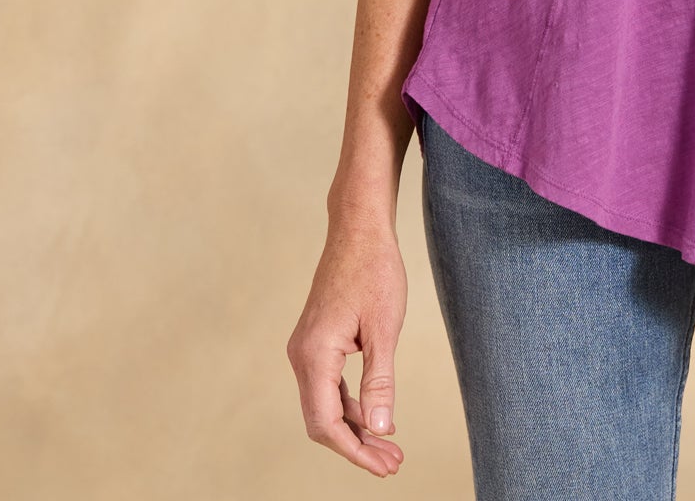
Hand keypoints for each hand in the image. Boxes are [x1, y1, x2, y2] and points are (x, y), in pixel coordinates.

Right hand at [287, 215, 409, 476]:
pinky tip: (376, 415)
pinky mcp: (316, 342)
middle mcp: (301, 356)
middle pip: (323, 420)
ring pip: (326, 404)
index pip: (327, 423)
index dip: (355, 451)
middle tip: (393, 463)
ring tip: (390, 447)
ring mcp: (306, 349)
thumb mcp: (385, 328)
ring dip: (356, 427)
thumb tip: (382, 429)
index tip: (384, 465)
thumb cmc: (374, 270)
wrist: (359, 229)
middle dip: (357, 445)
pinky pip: (329, 385)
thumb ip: (380, 381)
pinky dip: (351, 404)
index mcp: (314, 355)